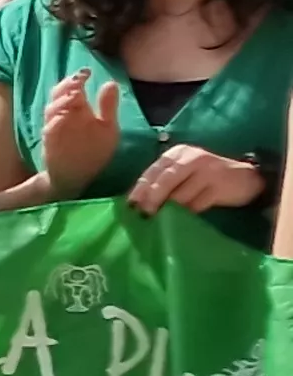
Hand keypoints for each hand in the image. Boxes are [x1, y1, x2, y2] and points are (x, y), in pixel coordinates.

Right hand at [39, 73, 122, 195]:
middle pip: (59, 94)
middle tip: (77, 82)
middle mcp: (65, 115)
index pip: (74, 88)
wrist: (79, 175)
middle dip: (66, 86)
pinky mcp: (50, 141)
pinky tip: (63, 116)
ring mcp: (56, 127)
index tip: (87, 72)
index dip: (78, 79)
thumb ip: (108, 107)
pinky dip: (54, 121)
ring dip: (61, 101)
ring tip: (73, 96)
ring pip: (52, 108)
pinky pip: (49, 128)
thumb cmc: (94, 151)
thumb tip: (111, 82)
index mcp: (79, 109)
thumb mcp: (108, 128)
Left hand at [130, 141, 264, 214]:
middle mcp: (192, 158)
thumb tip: (136, 202)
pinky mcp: (219, 186)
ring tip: (157, 221)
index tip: (130, 205)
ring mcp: (207, 171)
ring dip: (167, 209)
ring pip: (180, 194)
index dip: (139, 189)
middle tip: (143, 215)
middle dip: (151, 199)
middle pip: (165, 180)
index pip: (153, 171)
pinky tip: (179, 222)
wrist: (245, 177)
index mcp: (178, 153)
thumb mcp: (184, 172)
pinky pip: (197, 204)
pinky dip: (186, 213)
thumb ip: (164, 181)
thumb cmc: (207, 177)